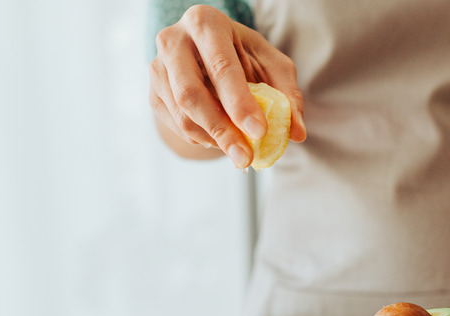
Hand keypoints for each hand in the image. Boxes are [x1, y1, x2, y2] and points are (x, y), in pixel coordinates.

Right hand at [149, 5, 305, 167]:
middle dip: (222, 131)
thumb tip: (297, 132)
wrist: (208, 53)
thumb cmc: (244, 56)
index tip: (260, 133)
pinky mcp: (152, 93)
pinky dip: (202, 140)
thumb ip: (287, 95)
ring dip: (213, 140)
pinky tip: (221, 139)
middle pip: (191, 94)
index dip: (240, 103)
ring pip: (182, 115)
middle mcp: (173, 41)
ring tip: (240, 151)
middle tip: (246, 158)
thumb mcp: (271, 65)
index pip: (222, 67)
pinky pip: (176, 126)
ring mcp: (157, 68)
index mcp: (205, 23)